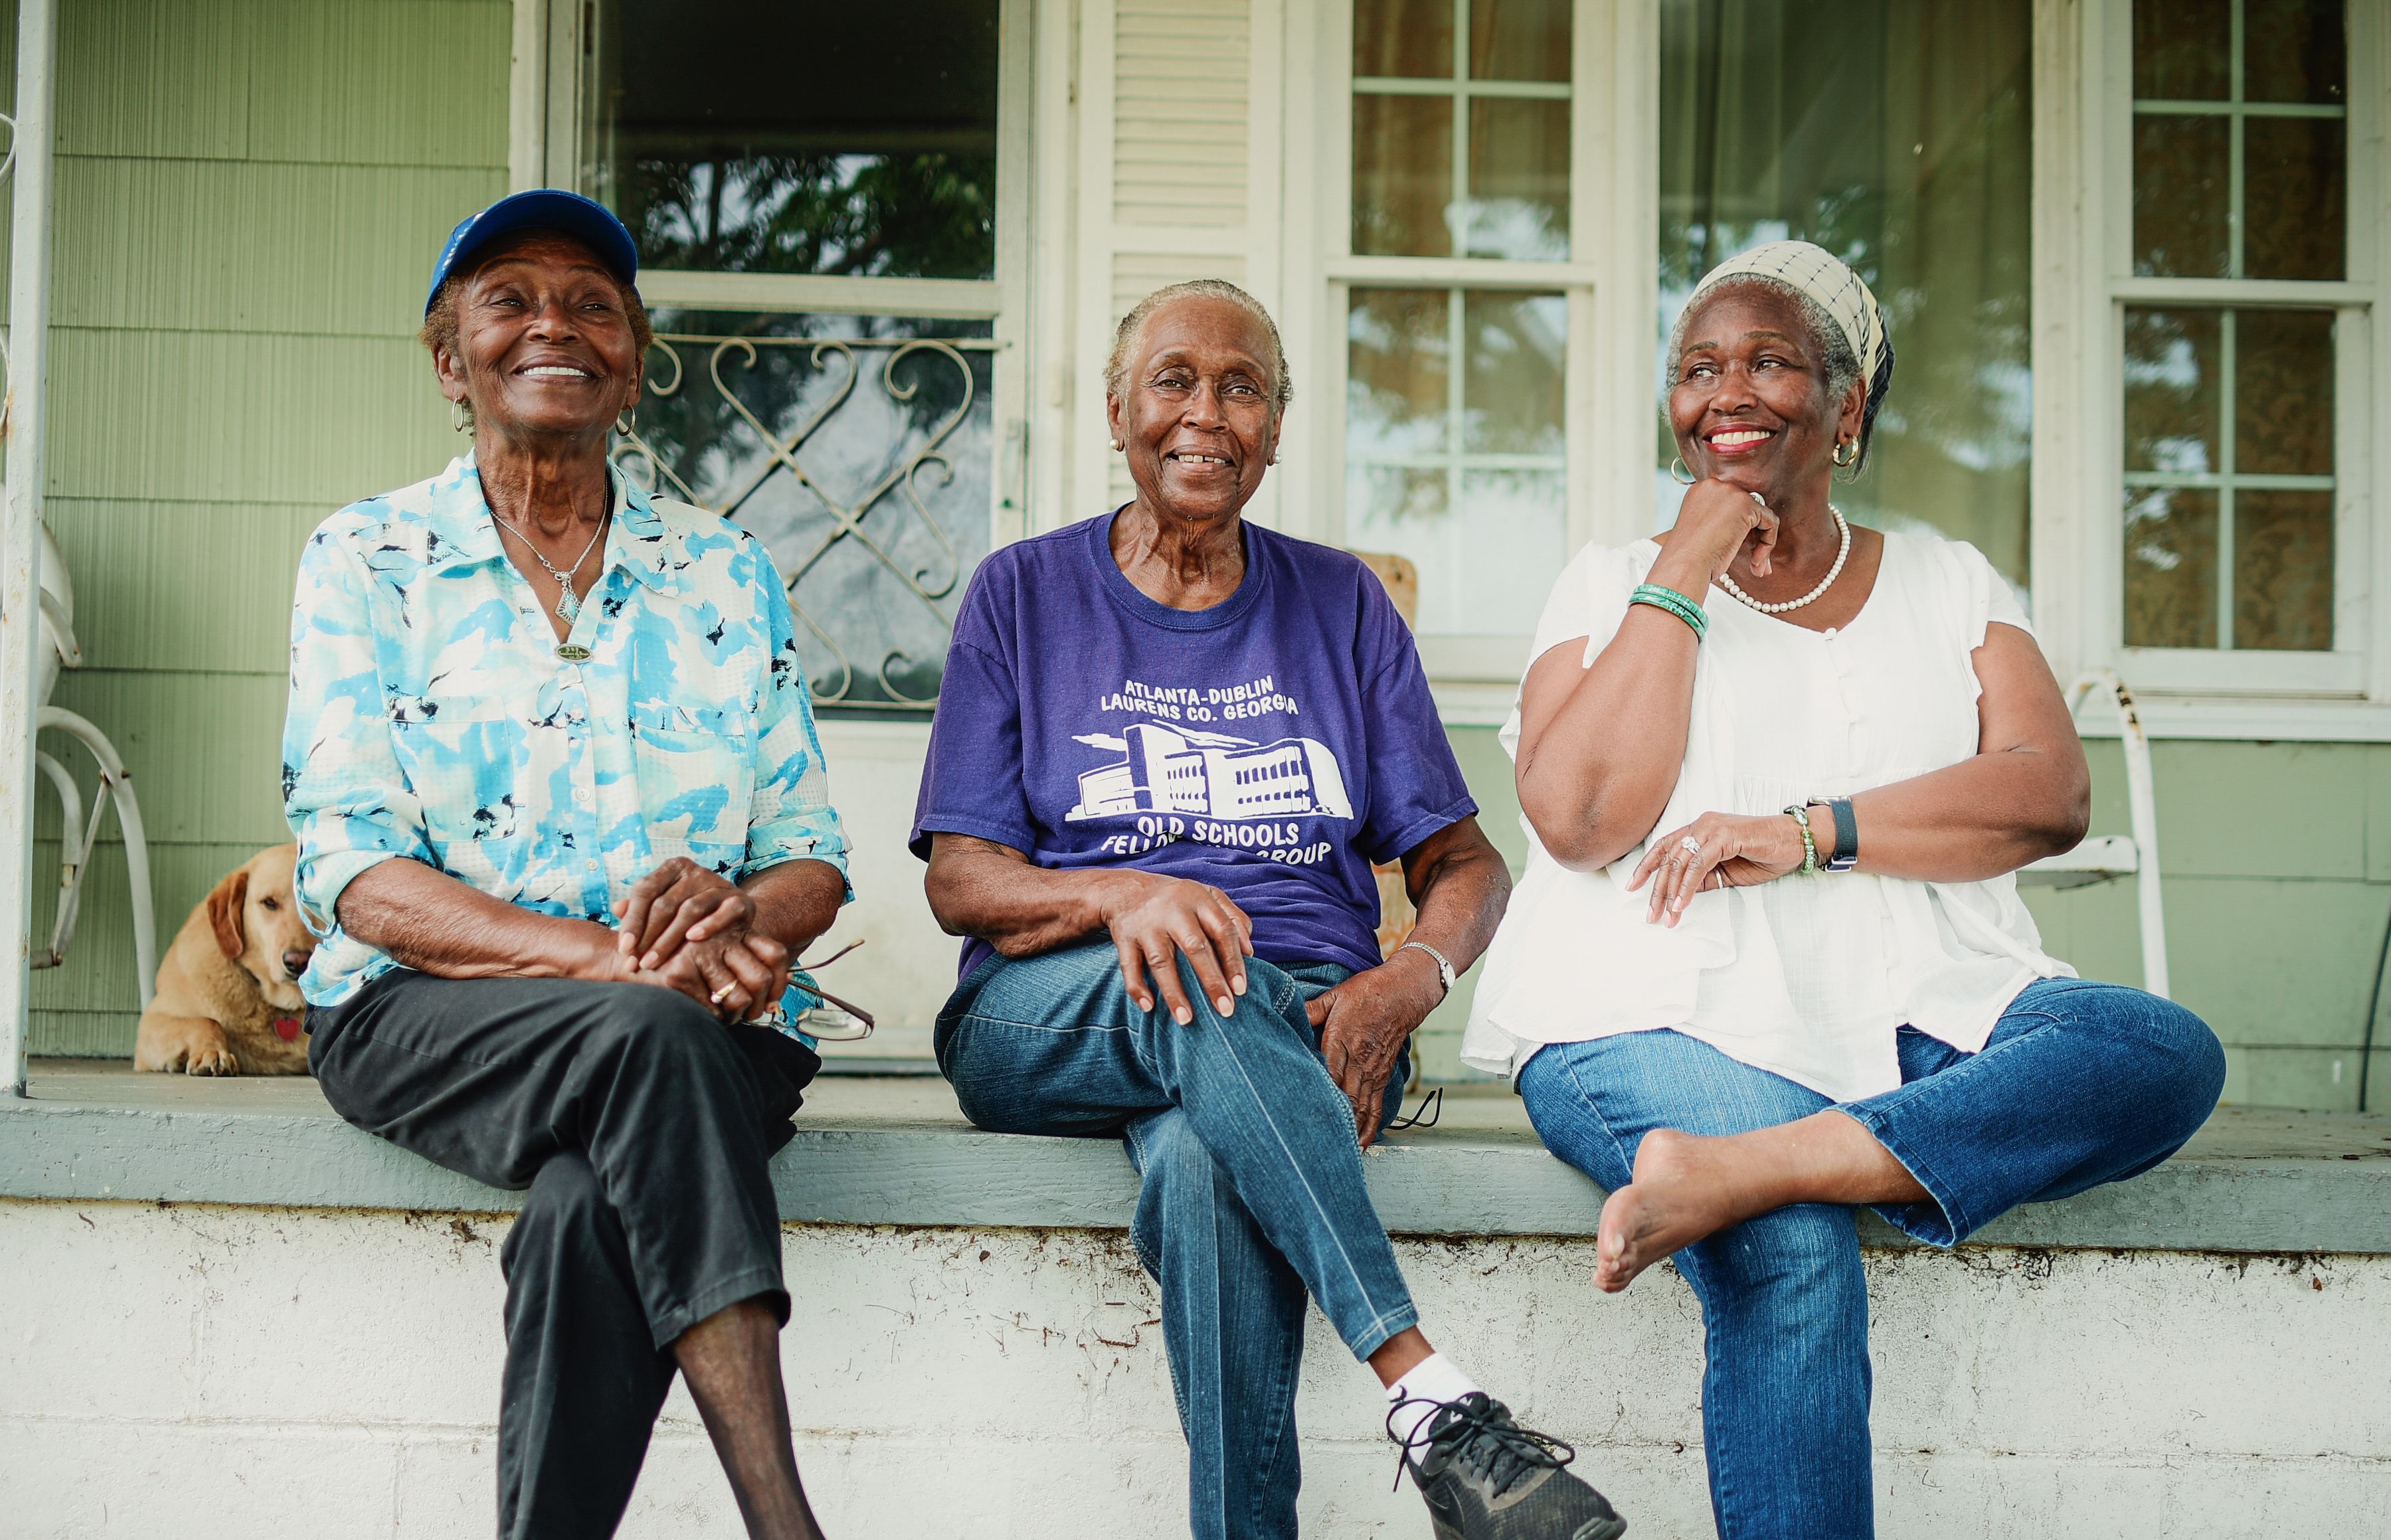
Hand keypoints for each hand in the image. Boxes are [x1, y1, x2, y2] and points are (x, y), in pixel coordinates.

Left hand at [615, 857, 755, 972]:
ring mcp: (719, 884)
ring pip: (689, 910)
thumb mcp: (663, 908)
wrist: (733, 915)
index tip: (623, 949)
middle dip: (647, 937)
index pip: (645, 890)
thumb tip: (616, 908)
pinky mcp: (739, 900)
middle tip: (636, 962)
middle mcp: (695, 871)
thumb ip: (639, 909)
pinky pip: (723, 912)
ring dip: (668, 940)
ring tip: (653, 962)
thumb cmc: (689, 914)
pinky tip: (692, 939)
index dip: (632, 920)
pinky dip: (708, 925)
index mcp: (673, 868)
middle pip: (665, 904)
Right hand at [615, 928, 792, 1022]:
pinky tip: (702, 1016)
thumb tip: (776, 999)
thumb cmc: (675, 963)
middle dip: (757, 1006)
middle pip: (761, 979)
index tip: (771, 1003)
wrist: (628, 960)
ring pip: (738, 998)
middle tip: (749, 1016)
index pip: (775, 956)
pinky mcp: (679, 975)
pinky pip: (711, 1010)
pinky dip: (711, 1020)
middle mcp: (719, 939)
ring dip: (735, 1016)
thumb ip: (742, 966)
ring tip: (726, 1018)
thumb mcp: (711, 956)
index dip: (780, 984)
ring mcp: (698, 955)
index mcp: (732, 931)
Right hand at [1100, 874, 1253, 1024]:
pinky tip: (1148, 1006)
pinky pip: (1129, 965)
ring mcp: (1146, 925)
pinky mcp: (1124, 937)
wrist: (1128, 889)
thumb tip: (1249, 952)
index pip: (1222, 930)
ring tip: (1186, 1019)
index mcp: (1198, 900)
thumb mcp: (1209, 896)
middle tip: (1225, 1010)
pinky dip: (1136, 987)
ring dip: (1174, 992)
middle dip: (1211, 981)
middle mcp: (1172, 911)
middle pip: (1195, 947)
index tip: (1240, 990)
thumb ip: (1233, 918)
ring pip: (1161, 961)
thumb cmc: (1179, 900)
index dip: (1233, 961)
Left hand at [1306, 948, 1442, 1147]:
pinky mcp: (1381, 1076)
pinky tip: (1360, 1144)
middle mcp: (1359, 1059)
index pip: (1327, 1071)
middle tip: (1314, 1142)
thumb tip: (1284, 1012)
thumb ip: (1311, 1010)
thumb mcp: (1335, 995)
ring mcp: (1372, 1071)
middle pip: (1343, 1095)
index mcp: (1342, 1038)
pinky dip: (1368, 1127)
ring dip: (1349, 1130)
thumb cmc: (1367, 993)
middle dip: (1330, 1119)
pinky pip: (1375, 1106)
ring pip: (1360, 1106)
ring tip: (1336, 1152)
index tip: (1302, 1111)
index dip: (1317, 1092)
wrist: (1404, 994)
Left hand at [1628, 810, 1809, 926]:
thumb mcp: (1727, 872)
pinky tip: (1682, 903)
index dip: (1646, 867)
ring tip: (1666, 915)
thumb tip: (1681, 894)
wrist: (1796, 842)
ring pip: (1680, 861)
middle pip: (1668, 857)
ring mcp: (1712, 828)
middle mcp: (1701, 825)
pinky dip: (1688, 886)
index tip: (1632, 888)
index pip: (1664, 847)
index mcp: (1699, 830)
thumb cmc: (1765, 855)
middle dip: (1656, 889)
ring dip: (1670, 891)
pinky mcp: (1725, 836)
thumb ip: (1704, 878)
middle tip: (1650, 915)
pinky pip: (1699, 864)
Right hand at [1655, 477, 1778, 591]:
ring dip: (1761, 543)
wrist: (1684, 564)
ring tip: (1755, 567)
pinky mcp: (1746, 503)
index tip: (1738, 552)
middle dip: (1752, 538)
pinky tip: (1756, 561)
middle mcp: (1714, 486)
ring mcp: (1730, 492)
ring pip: (1760, 515)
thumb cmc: (1689, 558)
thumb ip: (1723, 524)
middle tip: (1753, 563)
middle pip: (1747, 508)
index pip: (1731, 505)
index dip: (1738, 530)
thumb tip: (1751, 533)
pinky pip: (1770, 521)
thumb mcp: (1704, 534)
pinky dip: (1768, 542)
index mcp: (1700, 492)